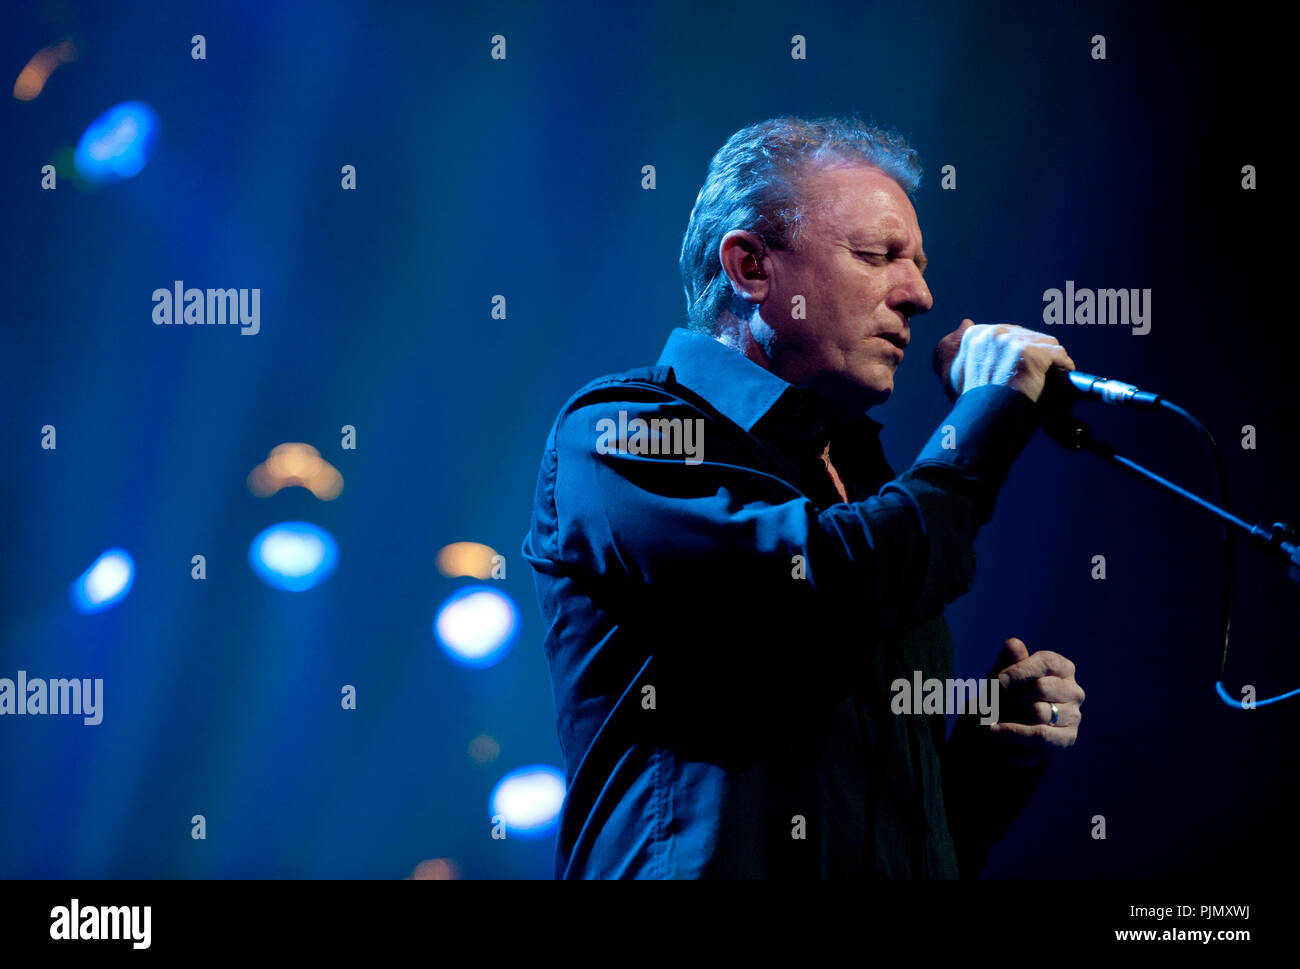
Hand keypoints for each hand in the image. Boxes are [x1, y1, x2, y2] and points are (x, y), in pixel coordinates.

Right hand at [932, 319, 1075, 402]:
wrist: (982, 423)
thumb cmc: (972, 405)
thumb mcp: (955, 371)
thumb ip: (963, 348)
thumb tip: (966, 322)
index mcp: (975, 335)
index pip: (1009, 334)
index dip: (1018, 353)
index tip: (1019, 371)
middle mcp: (993, 334)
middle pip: (1029, 336)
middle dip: (1036, 356)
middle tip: (1037, 377)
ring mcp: (1014, 343)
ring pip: (1047, 344)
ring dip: (1050, 361)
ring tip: (1049, 378)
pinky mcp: (1033, 354)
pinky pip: (1059, 355)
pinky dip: (1064, 368)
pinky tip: (1061, 379)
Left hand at [988, 637, 1083, 754]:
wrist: (1001, 730)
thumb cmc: (1004, 697)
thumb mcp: (1002, 677)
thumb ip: (1008, 661)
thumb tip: (1014, 644)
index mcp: (1062, 668)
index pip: (1047, 662)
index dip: (1021, 670)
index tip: (1000, 680)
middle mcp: (1073, 691)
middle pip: (1042, 687)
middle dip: (1014, 696)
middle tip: (1000, 703)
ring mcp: (1074, 716)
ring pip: (1039, 712)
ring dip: (1013, 715)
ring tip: (1002, 717)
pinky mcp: (1067, 738)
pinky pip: (1039, 735)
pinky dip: (1013, 733)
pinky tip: (996, 731)